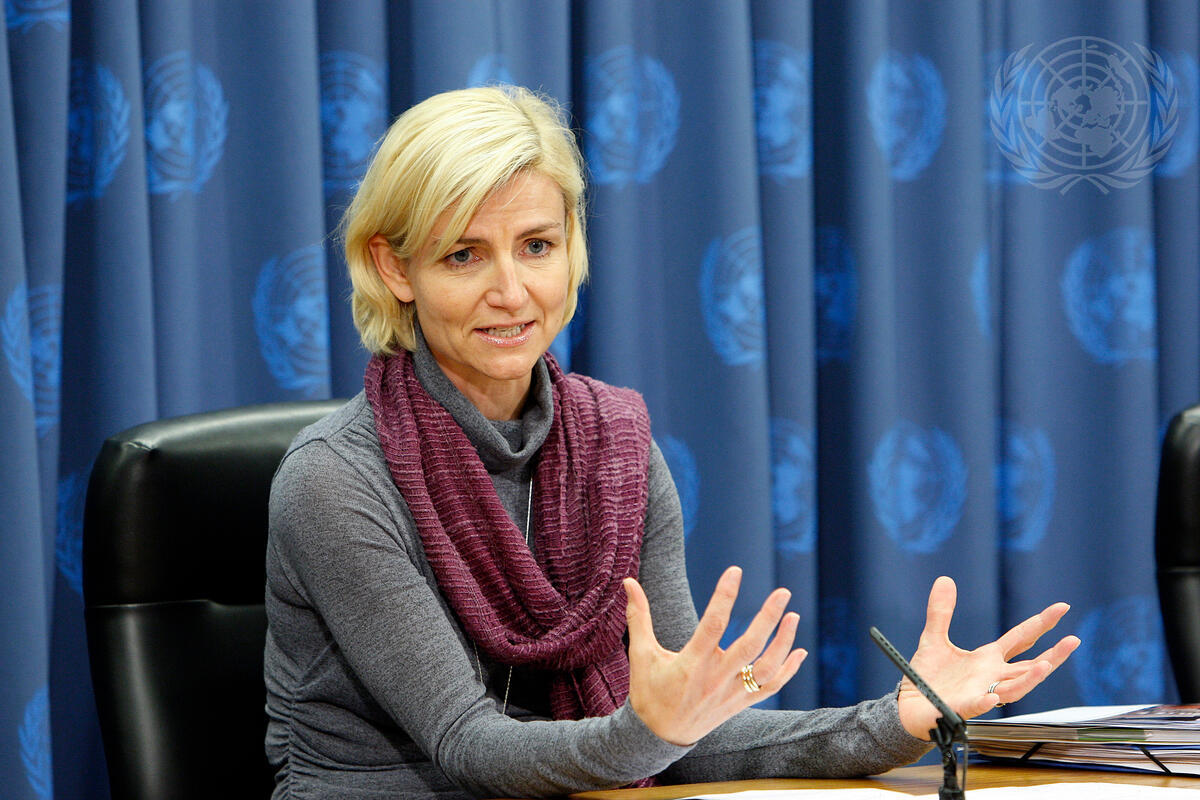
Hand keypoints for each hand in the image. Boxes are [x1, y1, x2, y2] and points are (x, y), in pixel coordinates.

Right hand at [624, 566, 806, 745]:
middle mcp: (715, 679)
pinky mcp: (739, 703)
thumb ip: (638, 616)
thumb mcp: (640, 654)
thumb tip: (629, 582)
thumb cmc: (648, 692)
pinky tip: (799, 652)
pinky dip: (788, 671)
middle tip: (783, 592)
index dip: (724, 596)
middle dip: (768, 618)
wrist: (657, 738)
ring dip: (783, 643)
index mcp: (691, 664)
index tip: (735, 571)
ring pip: (765, 669)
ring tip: (794, 616)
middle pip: (749, 646)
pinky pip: (770, 688)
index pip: (712, 624)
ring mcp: (731, 693)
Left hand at [898, 576, 1080, 739]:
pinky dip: (986, 701)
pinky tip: (991, 697)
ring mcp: (980, 693)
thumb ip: (941, 612)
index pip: (1021, 639)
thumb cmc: (927, 676)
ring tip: (1045, 666)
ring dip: (1029, 679)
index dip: (1041, 623)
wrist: (908, 705)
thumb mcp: (933, 638)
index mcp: (987, 659)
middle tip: (1073, 641)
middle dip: (1053, 655)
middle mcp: (991, 676)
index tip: (1062, 607)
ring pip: (1013, 689)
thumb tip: (945, 579)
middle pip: (1029, 666)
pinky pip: (977, 706)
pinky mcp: (962, 707)